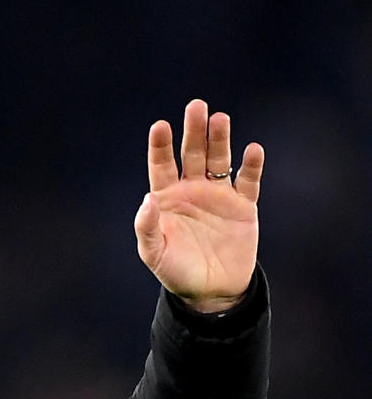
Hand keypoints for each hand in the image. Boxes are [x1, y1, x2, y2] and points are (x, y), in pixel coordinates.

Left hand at [134, 99, 264, 313]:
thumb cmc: (176, 271)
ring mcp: (219, 196)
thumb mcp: (155, 253)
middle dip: (194, 131)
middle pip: (192, 153)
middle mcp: (192, 190)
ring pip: (219, 160)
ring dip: (220, 140)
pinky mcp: (243, 206)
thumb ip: (147, 227)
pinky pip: (248, 181)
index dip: (161, 145)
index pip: (162, 165)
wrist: (211, 292)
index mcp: (166, 197)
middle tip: (197, 106)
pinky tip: (252, 150)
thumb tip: (148, 199)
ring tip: (220, 119)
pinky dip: (251, 166)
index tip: (160, 126)